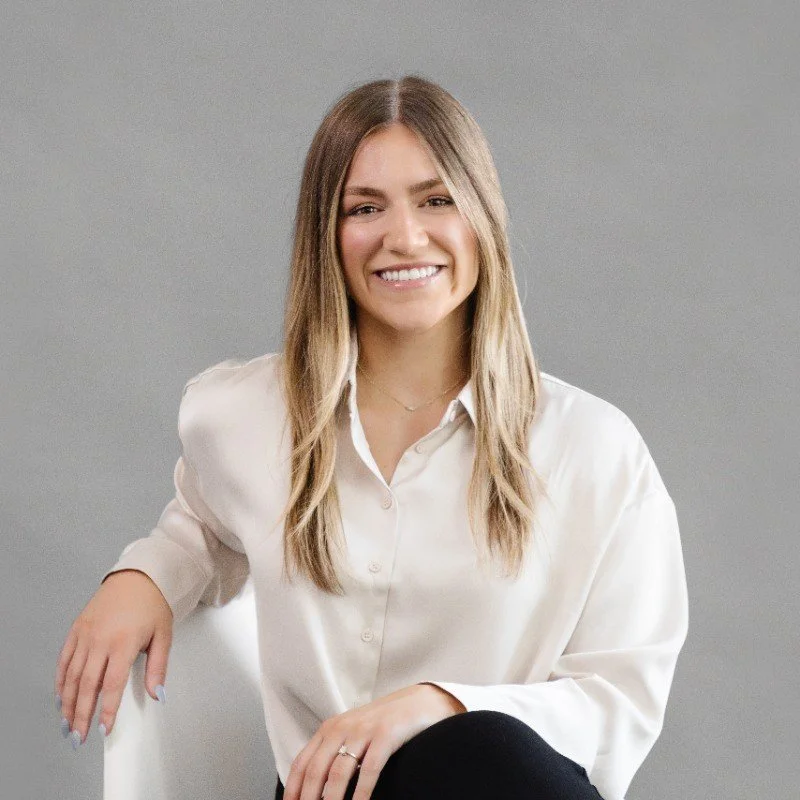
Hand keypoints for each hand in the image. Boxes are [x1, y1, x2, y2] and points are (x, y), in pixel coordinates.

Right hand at [54, 569, 173, 745]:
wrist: (139, 575)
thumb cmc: (153, 604)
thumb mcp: (164, 635)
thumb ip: (159, 667)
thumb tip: (157, 694)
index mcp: (125, 642)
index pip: (112, 684)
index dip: (106, 709)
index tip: (104, 728)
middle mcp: (101, 639)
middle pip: (88, 684)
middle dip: (82, 714)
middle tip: (79, 736)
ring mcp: (86, 633)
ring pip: (72, 675)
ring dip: (68, 702)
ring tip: (68, 724)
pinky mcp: (77, 628)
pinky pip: (65, 659)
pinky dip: (61, 680)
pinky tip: (61, 697)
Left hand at [283, 683, 465, 799]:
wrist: (419, 701)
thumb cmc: (384, 723)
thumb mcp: (353, 733)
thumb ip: (334, 753)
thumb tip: (315, 789)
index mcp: (329, 729)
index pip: (301, 763)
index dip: (293, 790)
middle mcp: (342, 727)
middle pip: (316, 771)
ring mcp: (364, 730)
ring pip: (339, 773)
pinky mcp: (386, 735)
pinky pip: (370, 769)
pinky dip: (362, 793)